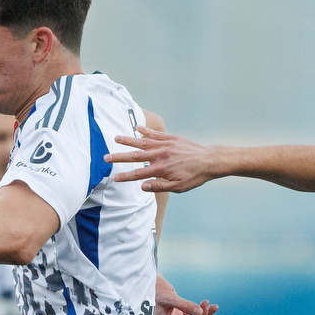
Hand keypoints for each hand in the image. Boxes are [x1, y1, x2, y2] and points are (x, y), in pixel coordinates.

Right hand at [106, 125, 221, 193]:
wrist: (209, 160)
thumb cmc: (194, 176)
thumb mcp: (178, 187)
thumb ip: (159, 186)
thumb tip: (142, 186)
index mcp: (160, 169)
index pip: (138, 174)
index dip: (125, 176)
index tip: (114, 178)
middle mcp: (160, 155)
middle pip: (135, 156)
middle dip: (119, 157)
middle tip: (106, 158)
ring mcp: (164, 145)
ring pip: (142, 142)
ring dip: (128, 140)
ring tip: (115, 138)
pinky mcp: (170, 138)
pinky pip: (155, 134)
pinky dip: (145, 131)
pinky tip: (136, 128)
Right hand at [154, 275, 217, 314]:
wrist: (150, 283)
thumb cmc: (155, 291)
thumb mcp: (169, 298)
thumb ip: (184, 305)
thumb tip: (199, 312)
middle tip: (210, 305)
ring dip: (204, 314)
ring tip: (214, 306)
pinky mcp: (178, 313)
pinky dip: (201, 312)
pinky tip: (209, 309)